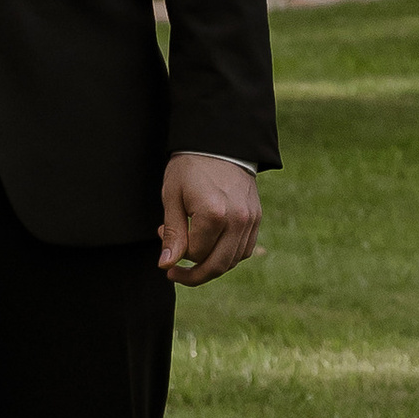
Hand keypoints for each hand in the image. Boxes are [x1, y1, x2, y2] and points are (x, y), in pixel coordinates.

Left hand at [159, 152, 259, 283]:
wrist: (218, 143)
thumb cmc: (189, 167)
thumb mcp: (172, 196)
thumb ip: (172, 233)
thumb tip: (166, 264)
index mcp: (213, 214)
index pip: (195, 253)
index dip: (176, 252)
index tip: (161, 233)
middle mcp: (237, 221)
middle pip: (217, 265)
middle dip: (193, 275)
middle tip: (174, 272)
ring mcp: (250, 221)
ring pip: (232, 261)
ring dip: (211, 266)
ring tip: (192, 255)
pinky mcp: (257, 218)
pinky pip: (244, 249)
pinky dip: (228, 255)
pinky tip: (211, 247)